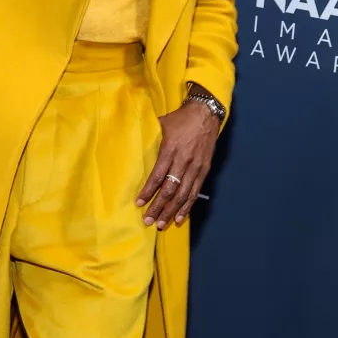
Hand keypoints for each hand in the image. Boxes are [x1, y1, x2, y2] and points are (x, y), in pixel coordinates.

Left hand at [137, 101, 218, 228]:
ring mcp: (195, 167)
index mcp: (170, 149)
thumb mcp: (162, 124)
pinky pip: (195, 192)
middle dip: (158, 207)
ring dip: (171, 211)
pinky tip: (180, 217)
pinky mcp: (204, 170)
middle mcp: (183, 161)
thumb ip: (149, 137)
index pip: (157, 176)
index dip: (148, 191)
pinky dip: (187, 206)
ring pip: (182, 194)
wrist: (205, 113)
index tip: (139, 203)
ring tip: (161, 223)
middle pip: (169, 189)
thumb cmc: (180, 118)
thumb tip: (132, 143)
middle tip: (148, 221)